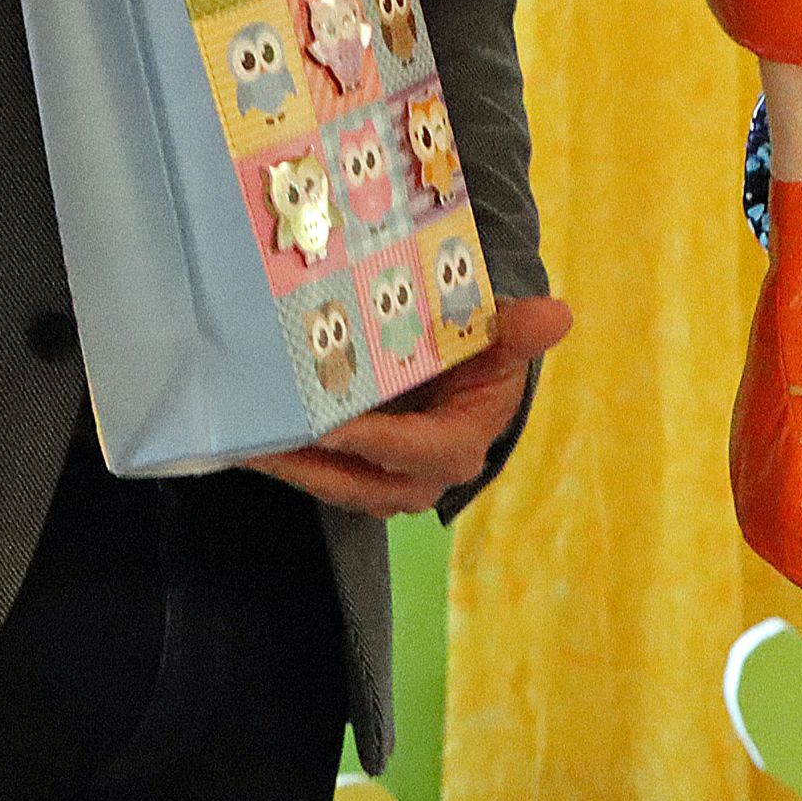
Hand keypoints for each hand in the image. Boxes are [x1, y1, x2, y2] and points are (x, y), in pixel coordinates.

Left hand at [249, 294, 573, 516]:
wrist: (470, 379)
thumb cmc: (482, 356)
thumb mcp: (499, 338)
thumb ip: (515, 330)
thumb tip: (559, 315)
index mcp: (457, 446)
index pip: (414, 450)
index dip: (372, 441)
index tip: (327, 426)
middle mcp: (419, 480)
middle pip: (358, 479)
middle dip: (308, 463)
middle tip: (260, 436)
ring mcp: (383, 485)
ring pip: (330, 483)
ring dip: (288, 465)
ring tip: (242, 437)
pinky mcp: (355, 477)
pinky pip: (318, 473)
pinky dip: (286, 457)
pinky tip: (249, 435)